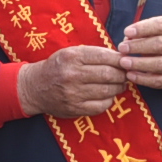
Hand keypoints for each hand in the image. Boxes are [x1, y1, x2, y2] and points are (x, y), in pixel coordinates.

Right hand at [15, 45, 129, 118]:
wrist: (35, 87)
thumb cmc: (58, 67)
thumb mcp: (71, 53)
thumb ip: (94, 54)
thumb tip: (122, 57)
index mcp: (72, 57)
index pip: (104, 56)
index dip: (120, 59)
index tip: (126, 61)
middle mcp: (72, 75)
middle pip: (108, 74)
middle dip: (122, 74)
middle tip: (126, 74)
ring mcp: (73, 94)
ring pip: (107, 90)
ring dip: (118, 87)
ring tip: (120, 84)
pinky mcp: (74, 108)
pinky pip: (101, 106)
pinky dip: (109, 100)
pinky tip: (107, 95)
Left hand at [117, 16, 161, 87]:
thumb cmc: (161, 40)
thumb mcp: (155, 30)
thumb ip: (142, 31)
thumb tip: (127, 38)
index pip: (160, 25)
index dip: (143, 28)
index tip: (127, 32)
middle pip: (160, 45)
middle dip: (138, 46)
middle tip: (122, 48)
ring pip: (160, 64)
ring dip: (139, 63)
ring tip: (123, 62)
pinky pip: (158, 81)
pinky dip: (142, 79)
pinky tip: (130, 75)